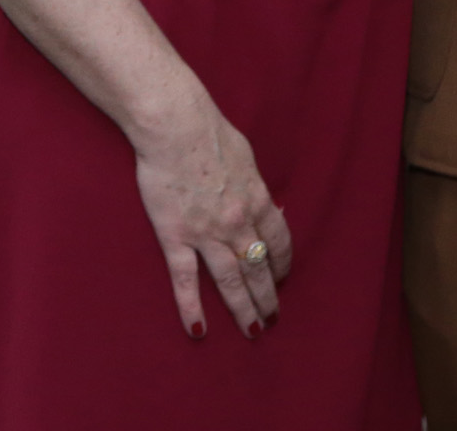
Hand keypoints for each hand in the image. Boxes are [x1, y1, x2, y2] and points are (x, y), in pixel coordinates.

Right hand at [132, 97, 291, 339]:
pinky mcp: (176, 236)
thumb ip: (253, 185)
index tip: (281, 278)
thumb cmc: (209, 133)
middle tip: (272, 317)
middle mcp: (237, 222)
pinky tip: (198, 329)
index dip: (281, 264)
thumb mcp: (246, 157)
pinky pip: (186, 279)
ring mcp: (207, 233)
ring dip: (243, 308)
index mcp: (256, 200)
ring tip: (252, 330)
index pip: (277, 242)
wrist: (175, 125)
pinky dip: (192, 307)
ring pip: (230, 280)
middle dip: (267, 296)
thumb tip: (261, 203)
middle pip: (258, 268)